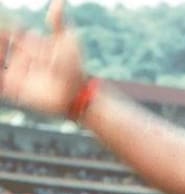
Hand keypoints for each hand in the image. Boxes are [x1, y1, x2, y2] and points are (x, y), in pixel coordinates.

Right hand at [0, 0, 87, 116]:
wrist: (77, 92)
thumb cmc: (75, 66)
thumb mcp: (68, 40)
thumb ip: (59, 22)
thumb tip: (59, 0)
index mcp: (31, 44)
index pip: (12, 31)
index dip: (7, 26)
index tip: (8, 27)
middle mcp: (22, 57)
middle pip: (2, 43)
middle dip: (0, 37)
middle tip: (2, 34)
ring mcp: (17, 72)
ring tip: (2, 49)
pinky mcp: (15, 88)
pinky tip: (1, 66)